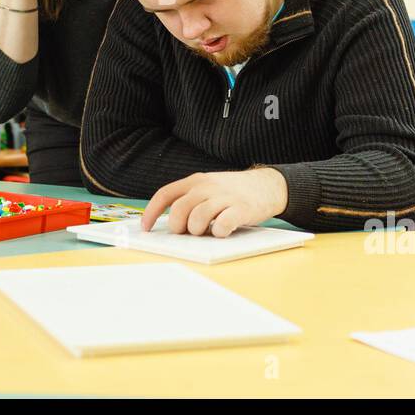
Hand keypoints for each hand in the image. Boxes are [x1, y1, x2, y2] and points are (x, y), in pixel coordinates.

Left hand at [141, 167, 288, 237]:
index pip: (165, 194)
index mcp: (196, 181)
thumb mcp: (209, 187)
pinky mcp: (241, 209)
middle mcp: (207, 186)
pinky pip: (222, 225)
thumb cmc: (232, 192)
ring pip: (198, 219)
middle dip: (178, 227)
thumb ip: (191, 200)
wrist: (268, 185)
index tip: (146, 228)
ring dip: (197, 231)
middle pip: (179, 210)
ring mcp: (224, 197)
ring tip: (206, 232)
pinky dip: (218, 232)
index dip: (152, 212)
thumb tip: (171, 227)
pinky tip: (221, 231)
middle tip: (186, 233)